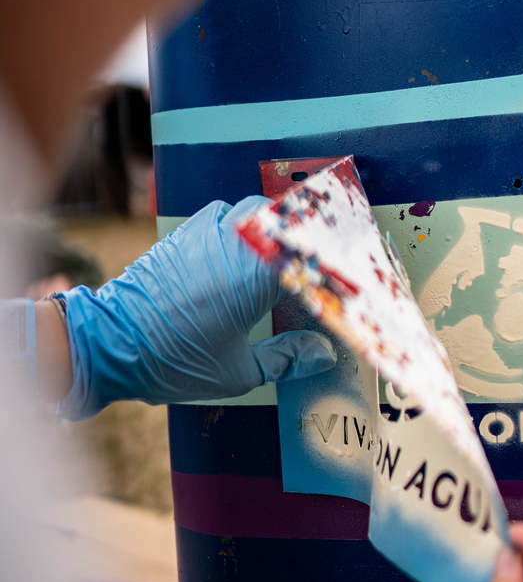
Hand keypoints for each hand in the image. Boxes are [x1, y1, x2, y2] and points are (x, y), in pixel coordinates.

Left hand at [55, 197, 335, 418]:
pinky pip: (223, 217)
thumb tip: (323, 355)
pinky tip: (243, 257)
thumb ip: (288, 357)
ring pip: (254, 211)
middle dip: (306, 236)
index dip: (338, 259)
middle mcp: (234, 241)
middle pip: (287, 217)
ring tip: (283, 260)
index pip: (312, 251)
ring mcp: (206, 232)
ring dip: (273, 229)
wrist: (110, 343)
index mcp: (256, 272)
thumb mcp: (240, 370)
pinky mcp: (183, 234)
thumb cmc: (175, 359)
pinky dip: (241, 230)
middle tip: (319, 265)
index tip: (354, 275)